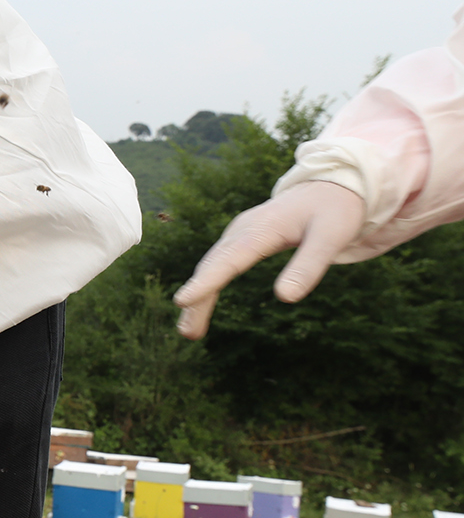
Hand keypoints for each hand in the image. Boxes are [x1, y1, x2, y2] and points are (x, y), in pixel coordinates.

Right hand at [174, 181, 364, 338]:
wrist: (330, 184)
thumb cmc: (334, 211)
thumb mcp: (330, 238)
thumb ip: (308, 266)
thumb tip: (285, 298)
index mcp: (261, 229)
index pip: (229, 260)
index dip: (206, 282)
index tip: (182, 301)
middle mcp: (242, 230)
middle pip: (212, 267)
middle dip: (197, 298)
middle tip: (188, 333)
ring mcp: (239, 234)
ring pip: (211, 266)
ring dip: (199, 297)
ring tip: (190, 330)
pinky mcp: (242, 239)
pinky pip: (218, 264)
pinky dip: (208, 285)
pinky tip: (201, 303)